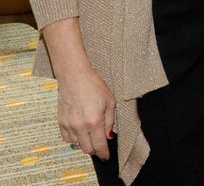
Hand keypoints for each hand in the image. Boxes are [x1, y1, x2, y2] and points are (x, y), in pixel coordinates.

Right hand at [42, 17, 114, 159]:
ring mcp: (69, 125)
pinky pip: (67, 139)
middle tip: (100, 145)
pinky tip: (80, 131)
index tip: (106, 157)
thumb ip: (110, 121)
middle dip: (95, 150)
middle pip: (87, 149)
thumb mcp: (110, 101)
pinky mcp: (60, 122)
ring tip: (91, 134)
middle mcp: (80, 126)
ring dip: (85, 143)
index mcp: (95, 121)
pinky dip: (74, 139)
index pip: (99, 145)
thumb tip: (109, 136)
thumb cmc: (95, 86)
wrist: (75, 77)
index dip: (104, 153)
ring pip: (77, 145)